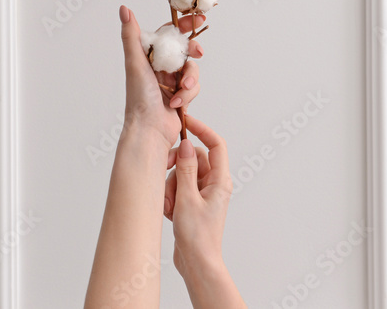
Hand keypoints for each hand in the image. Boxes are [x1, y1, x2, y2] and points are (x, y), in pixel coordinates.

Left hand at [119, 5, 204, 147]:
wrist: (149, 130)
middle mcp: (160, 66)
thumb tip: (124, 9)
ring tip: (181, 91)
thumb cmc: (138, 98)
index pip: (168, 32)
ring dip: (189, 79)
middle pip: (185, 49)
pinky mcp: (181, 95)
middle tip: (197, 52)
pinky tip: (177, 103)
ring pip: (192, 69)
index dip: (183, 25)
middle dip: (193, 51)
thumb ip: (131, 35)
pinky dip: (188, 94)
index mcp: (149, 56)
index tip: (197, 19)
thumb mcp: (135, 63)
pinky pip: (194, 87)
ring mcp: (171, 81)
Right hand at [163, 115, 233, 280]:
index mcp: (220, 180)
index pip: (215, 144)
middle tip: (166, 176)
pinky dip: (170, 197)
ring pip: (183, 174)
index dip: (202, 129)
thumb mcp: (187, 198)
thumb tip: (187, 143)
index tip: (185, 122)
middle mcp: (214, 184)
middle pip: (193, 159)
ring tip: (170, 206)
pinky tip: (168, 212)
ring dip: (171, 186)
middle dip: (177, 167)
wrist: (197, 263)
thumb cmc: (197, 235)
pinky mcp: (192, 203)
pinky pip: (178, 189)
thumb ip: (185, 169)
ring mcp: (203, 194)